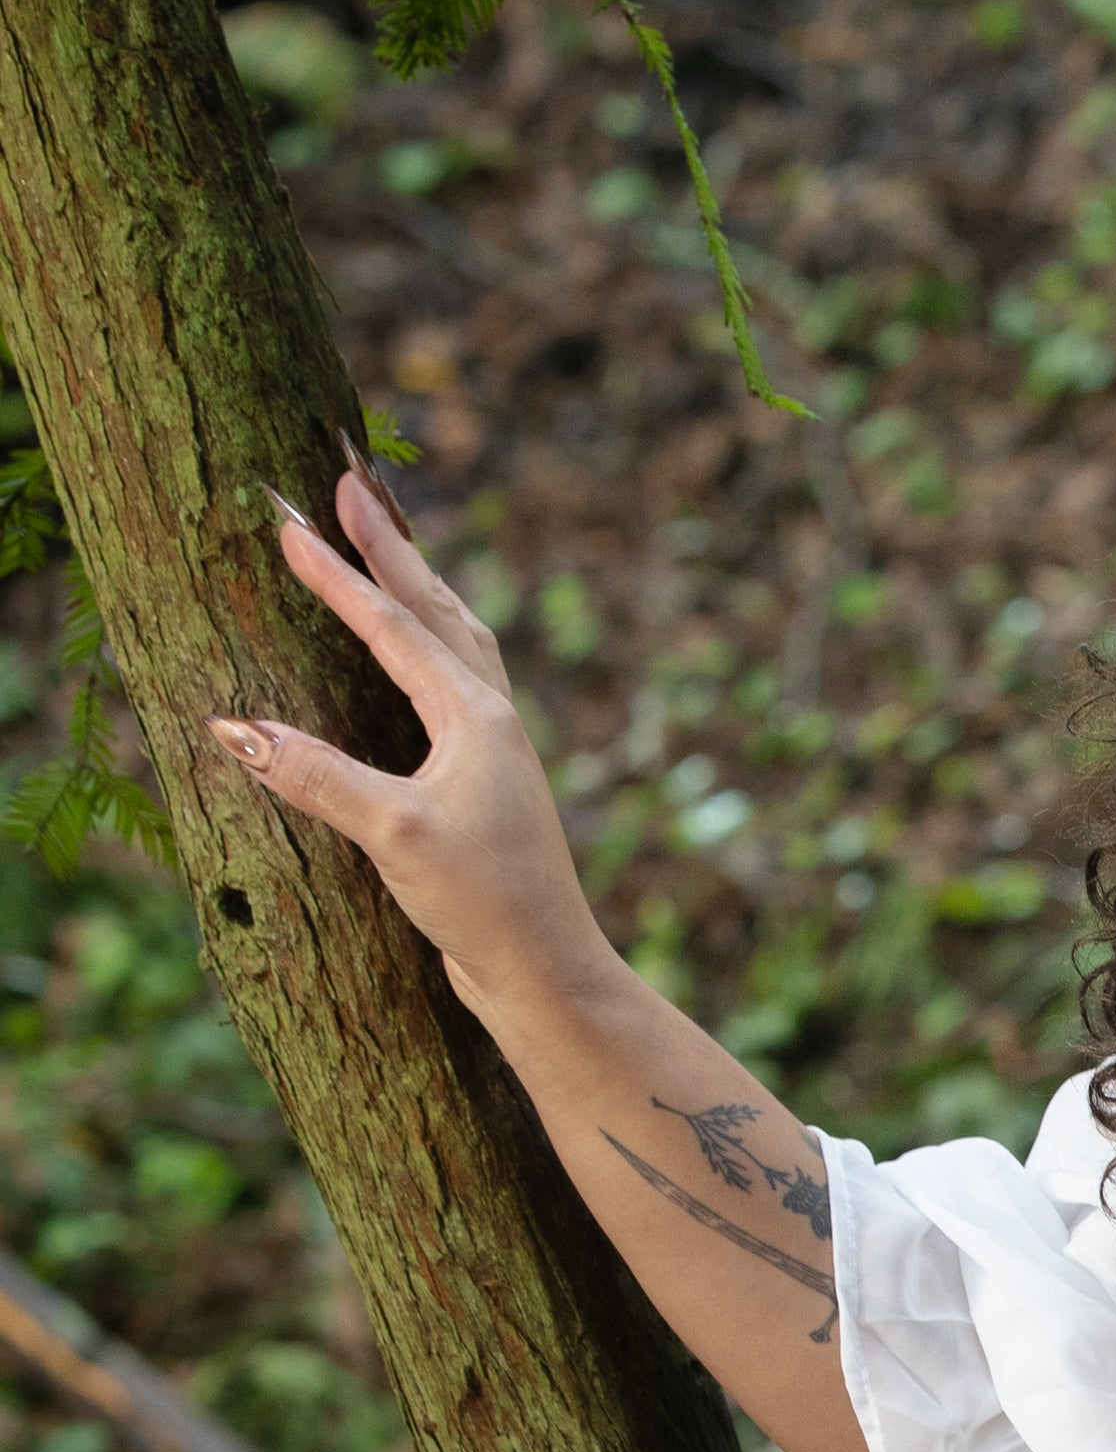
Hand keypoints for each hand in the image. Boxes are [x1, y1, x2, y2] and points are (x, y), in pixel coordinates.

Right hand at [207, 460, 617, 1022]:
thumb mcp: (392, 833)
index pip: (392, 625)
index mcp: (475, 715)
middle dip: (387, 548)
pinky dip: (428, 645)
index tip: (292, 520)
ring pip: (454, 640)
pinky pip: (453, 682)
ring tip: (384, 547)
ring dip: (417, 587)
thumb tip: (232, 727)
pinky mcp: (484, 780)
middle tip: (348, 484)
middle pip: (435, 609)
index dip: (338, 573)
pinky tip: (412, 660)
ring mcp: (493, 747)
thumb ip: (315, 775)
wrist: (547, 967)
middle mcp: (491, 717)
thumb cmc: (484, 899)